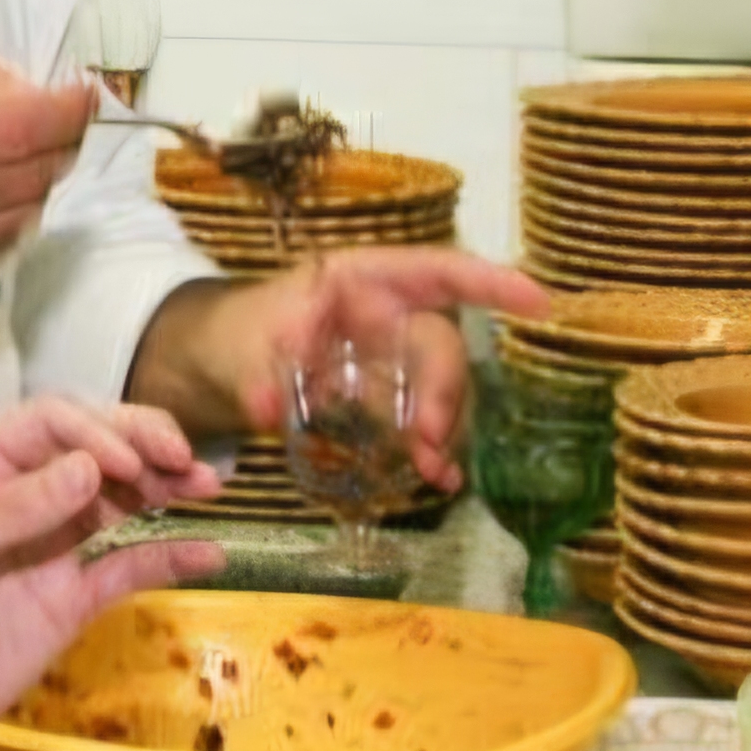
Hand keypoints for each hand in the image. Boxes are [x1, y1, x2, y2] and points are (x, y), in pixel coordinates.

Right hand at [0, 47, 93, 302]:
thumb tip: (28, 89)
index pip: (23, 122)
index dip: (69, 110)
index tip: (82, 95)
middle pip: (32, 169)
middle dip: (62, 143)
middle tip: (64, 123)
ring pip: (22, 210)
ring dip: (41, 180)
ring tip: (32, 155)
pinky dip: (13, 215)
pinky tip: (2, 194)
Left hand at [0, 398, 222, 750]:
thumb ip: (13, 511)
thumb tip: (89, 468)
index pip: (47, 425)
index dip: (95, 432)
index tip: (129, 463)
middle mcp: (20, 496)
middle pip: (93, 451)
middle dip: (143, 447)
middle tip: (187, 462)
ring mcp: (52, 546)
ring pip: (120, 501)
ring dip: (165, 490)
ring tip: (208, 490)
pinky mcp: (75, 596)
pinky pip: (129, 566)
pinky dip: (170, 556)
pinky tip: (208, 552)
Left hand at [129, 251, 548, 490]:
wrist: (214, 365)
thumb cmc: (234, 332)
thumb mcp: (239, 345)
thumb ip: (255, 376)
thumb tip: (267, 410)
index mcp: (359, 282)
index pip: (435, 271)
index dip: (488, 282)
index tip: (537, 301)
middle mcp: (385, 316)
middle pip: (438, 343)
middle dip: (445, 388)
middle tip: (430, 435)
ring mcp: (387, 360)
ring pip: (435, 388)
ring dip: (441, 428)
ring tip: (432, 470)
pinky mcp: (381, 400)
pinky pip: (417, 421)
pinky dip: (429, 449)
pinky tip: (437, 479)